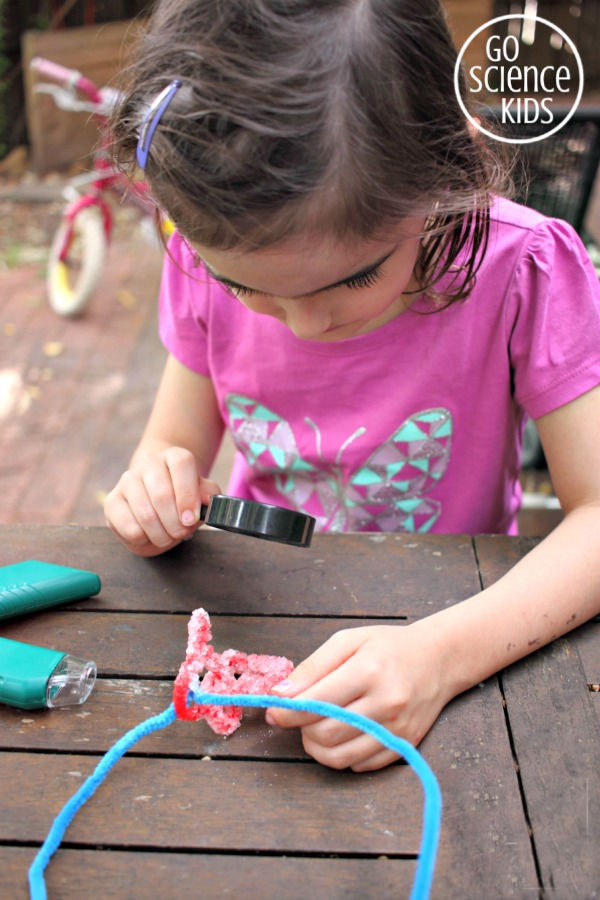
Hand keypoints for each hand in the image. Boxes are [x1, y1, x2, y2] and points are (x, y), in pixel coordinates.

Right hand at [104, 446, 220, 555]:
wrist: (156, 500)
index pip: (181, 464)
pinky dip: (144, 539)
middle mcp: (148, 464)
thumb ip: (208, 495)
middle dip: (175, 523)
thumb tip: (206, 501)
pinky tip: (149, 534)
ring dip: (162, 534)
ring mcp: (127, 481)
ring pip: (145, 514)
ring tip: (168, 536)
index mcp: (173, 457)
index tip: (191, 519)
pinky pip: (129, 527)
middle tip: (182, 533)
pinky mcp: (111, 502)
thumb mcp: (202, 495)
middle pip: (162, 494)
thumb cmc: (183, 498)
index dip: (188, 494)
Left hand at [267, 621, 450, 771]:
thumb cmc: (387, 646)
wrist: (439, 659)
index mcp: (369, 670)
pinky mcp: (405, 746)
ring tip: (315, 728)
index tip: (273, 713)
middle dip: (301, 730)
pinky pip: (361, 766)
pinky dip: (341, 756)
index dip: (287, 713)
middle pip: (325, 734)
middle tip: (298, 717)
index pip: (316, 703)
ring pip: (340, 757)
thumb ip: (312, 667)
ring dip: (317, 748)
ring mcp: (398, 728)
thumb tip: (280, 695)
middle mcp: (386, 703)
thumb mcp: (347, 641)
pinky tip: (341, 736)